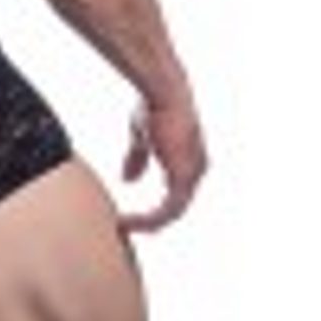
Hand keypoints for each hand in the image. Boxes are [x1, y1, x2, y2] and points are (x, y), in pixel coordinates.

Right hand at [119, 87, 208, 232]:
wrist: (164, 95)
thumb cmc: (155, 108)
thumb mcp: (142, 136)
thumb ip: (138, 158)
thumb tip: (128, 181)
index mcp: (190, 162)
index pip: (175, 194)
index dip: (156, 207)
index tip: (134, 212)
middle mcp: (196, 171)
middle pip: (175, 207)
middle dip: (152, 219)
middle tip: (127, 224)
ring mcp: (193, 176)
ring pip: (172, 213)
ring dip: (147, 222)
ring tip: (124, 225)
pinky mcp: (184, 178)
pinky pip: (168, 211)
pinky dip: (148, 219)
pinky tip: (128, 220)